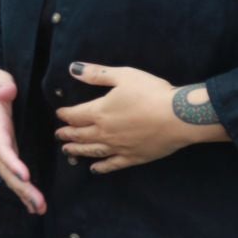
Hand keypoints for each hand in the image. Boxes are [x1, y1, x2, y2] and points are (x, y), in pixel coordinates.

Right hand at [0, 68, 45, 214]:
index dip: (12, 162)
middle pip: (5, 167)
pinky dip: (20, 187)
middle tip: (38, 203)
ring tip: (39, 209)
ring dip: (22, 192)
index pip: (1, 145)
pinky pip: (9, 171)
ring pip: (7, 173)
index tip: (24, 175)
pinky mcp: (3, 149)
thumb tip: (9, 91)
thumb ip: (2, 83)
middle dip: (21, 186)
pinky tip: (31, 202)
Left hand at [54, 62, 206, 173]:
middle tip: (58, 135)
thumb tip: (72, 68)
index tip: (59, 114)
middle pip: (80, 135)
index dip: (65, 114)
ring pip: (92, 151)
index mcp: (99, 112)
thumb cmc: (151, 93)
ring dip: (77, 150)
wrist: (179, 117)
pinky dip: (101, 167)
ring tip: (67, 151)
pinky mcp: (133, 158)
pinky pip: (112, 165)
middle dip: (67, 134)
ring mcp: (118, 147)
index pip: (75, 115)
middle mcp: (105, 132)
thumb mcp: (123, 76)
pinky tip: (94, 169)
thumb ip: (96, 74)